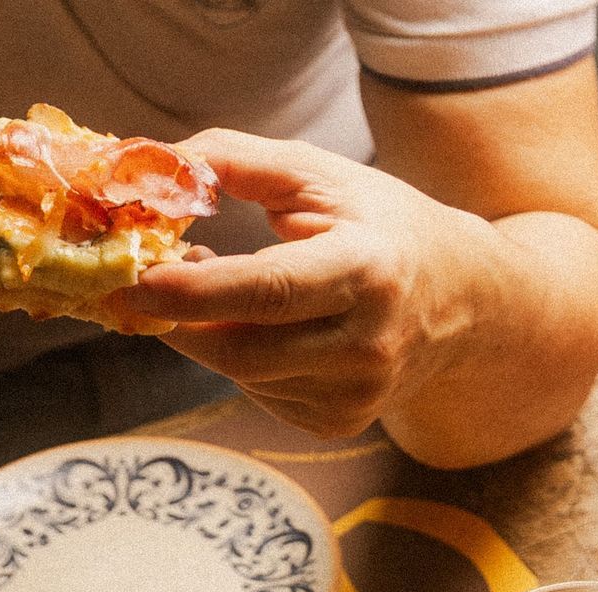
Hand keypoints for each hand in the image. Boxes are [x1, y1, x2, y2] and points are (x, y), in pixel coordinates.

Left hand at [109, 130, 478, 441]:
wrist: (460, 298)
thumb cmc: (381, 224)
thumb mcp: (322, 176)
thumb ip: (239, 162)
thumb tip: (159, 168)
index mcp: (369, 269)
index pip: (269, 291)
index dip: (196, 293)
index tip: (137, 284)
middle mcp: (367, 344)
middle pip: (244, 350)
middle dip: (183, 323)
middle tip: (144, 288)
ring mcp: (356, 394)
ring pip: (246, 377)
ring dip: (212, 336)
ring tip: (218, 291)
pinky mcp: (340, 422)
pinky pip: (263, 396)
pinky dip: (243, 362)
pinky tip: (264, 328)